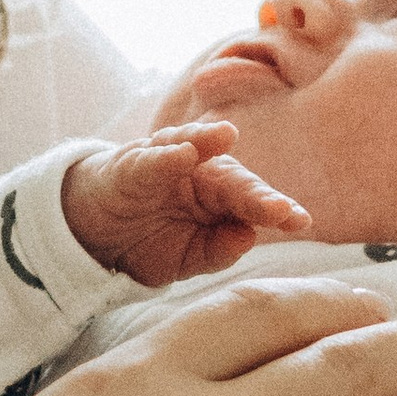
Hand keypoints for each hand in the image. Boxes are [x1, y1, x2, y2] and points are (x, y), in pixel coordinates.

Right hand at [61, 124, 311, 287]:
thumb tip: (247, 238)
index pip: (252, 203)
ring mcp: (166, 164)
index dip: (276, 209)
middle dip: (255, 192)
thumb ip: (218, 251)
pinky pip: (149, 158)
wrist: (96, 233)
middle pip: (231, 178)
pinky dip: (165, 155)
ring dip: (209, 141)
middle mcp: (199, 175)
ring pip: (191, 148)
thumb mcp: (187, 259)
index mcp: (220, 200)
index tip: (300, 220)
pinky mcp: (130, 165)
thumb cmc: (152, 240)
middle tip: (279, 207)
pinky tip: (182, 154)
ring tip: (227, 136)